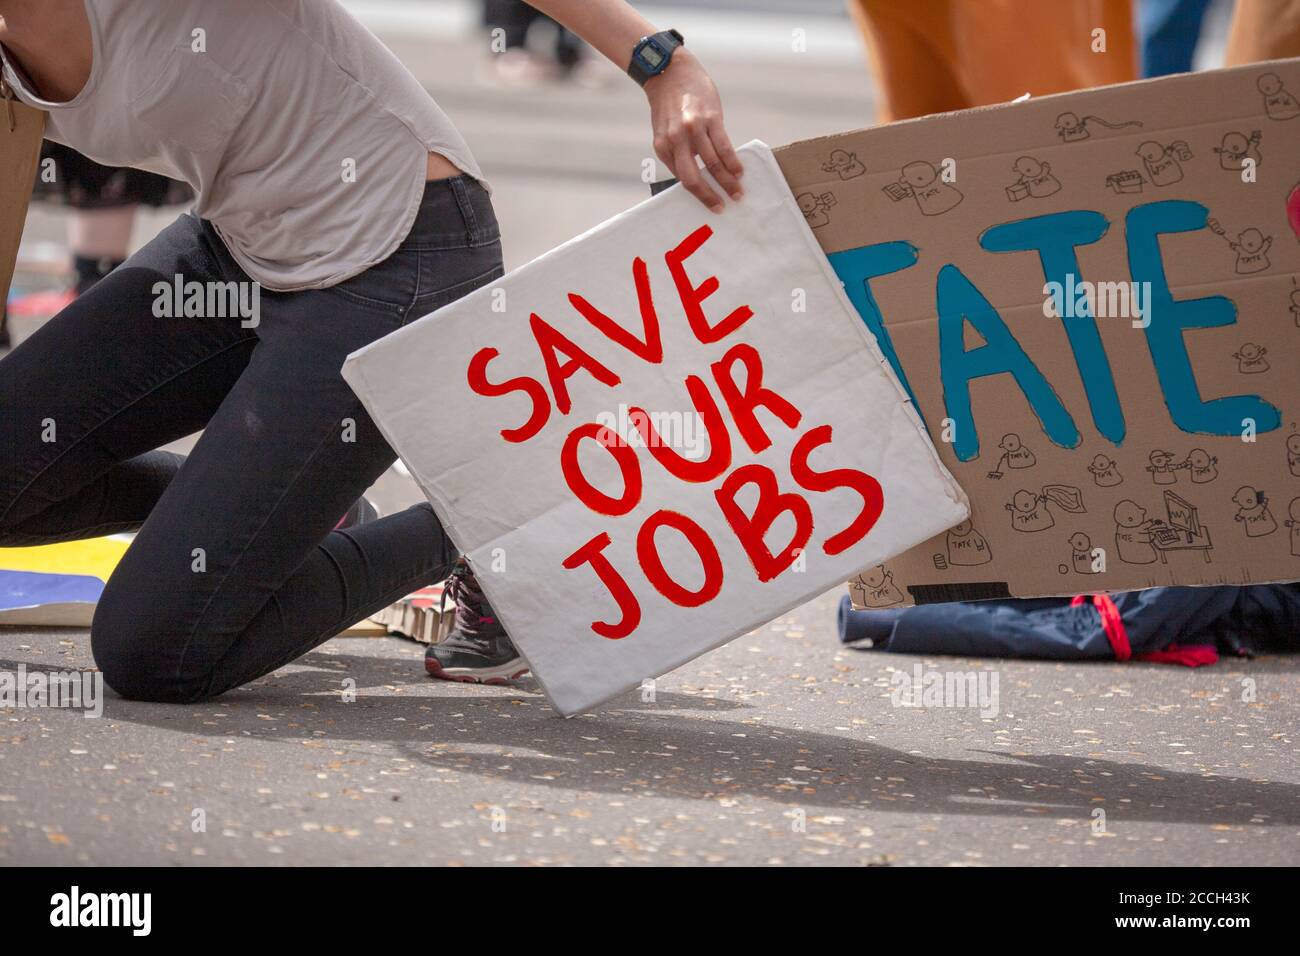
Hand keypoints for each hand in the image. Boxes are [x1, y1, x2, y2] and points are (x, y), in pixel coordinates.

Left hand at [645, 50, 743, 211]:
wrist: (670, 71)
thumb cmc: (669, 105)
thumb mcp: (665, 131)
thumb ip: (677, 151)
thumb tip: (699, 174)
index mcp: (663, 147)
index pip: (682, 179)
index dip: (698, 194)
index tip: (711, 203)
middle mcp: (676, 140)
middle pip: (693, 178)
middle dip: (710, 196)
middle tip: (722, 207)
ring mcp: (693, 129)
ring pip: (712, 164)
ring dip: (727, 182)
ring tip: (737, 192)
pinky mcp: (710, 117)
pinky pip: (723, 146)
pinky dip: (732, 162)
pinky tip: (739, 171)